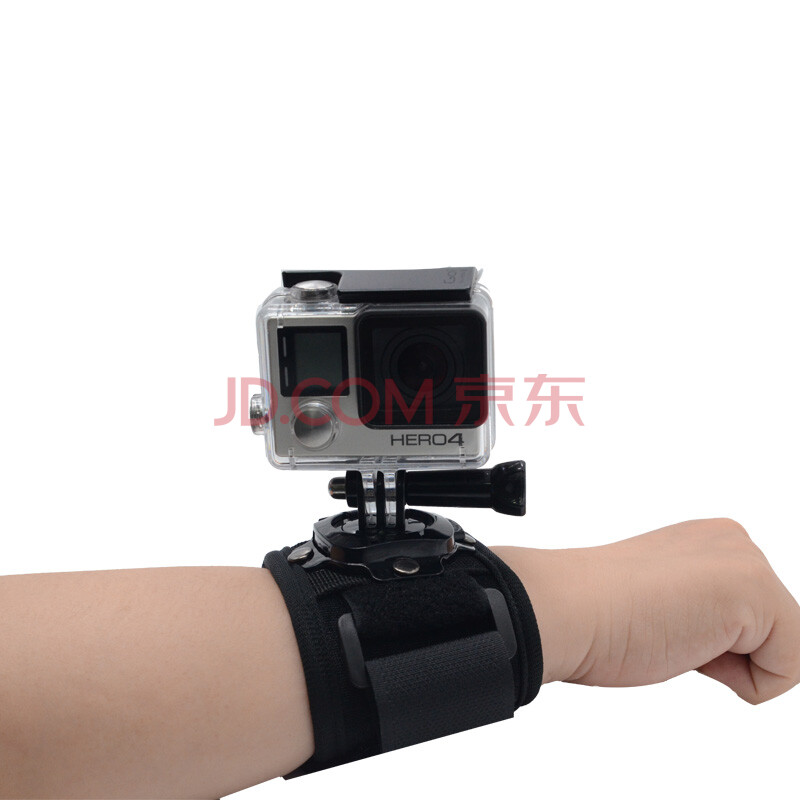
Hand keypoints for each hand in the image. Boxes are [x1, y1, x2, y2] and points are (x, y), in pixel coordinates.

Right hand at [495, 518, 799, 702]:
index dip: (709, 644)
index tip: (659, 621)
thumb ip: (700, 609)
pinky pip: (786, 671)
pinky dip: (741, 681)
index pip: (754, 621)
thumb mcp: (666, 605)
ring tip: (673, 632)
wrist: (563, 608)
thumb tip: (719, 639)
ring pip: (783, 652)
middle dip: (726, 652)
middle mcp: (732, 540)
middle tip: (665, 628)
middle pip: (773, 634)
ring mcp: (745, 560)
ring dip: (729, 663)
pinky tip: (688, 645)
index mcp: (708, 541)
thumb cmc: (595, 613)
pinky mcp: (755, 589)